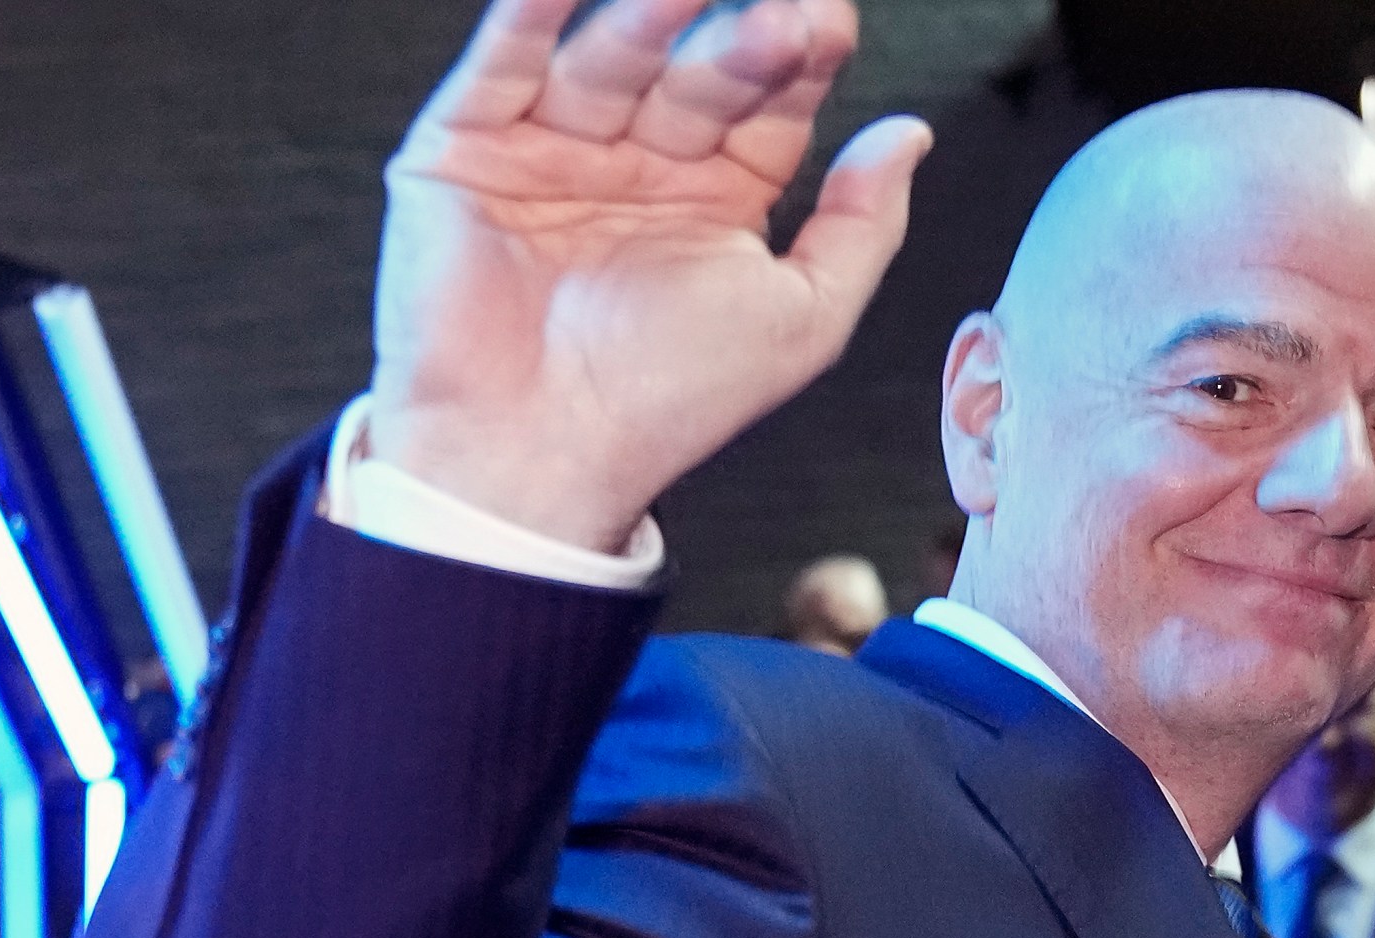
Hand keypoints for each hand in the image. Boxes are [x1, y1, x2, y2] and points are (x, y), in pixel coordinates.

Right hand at [366, 0, 931, 550]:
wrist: (536, 456)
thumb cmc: (666, 407)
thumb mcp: (803, 320)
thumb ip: (863, 226)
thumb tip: (908, 137)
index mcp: (713, 204)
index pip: (765, 106)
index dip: (799, 61)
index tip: (828, 26)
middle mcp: (636, 168)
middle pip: (696, 71)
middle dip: (739, 40)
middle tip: (779, 20)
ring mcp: (552, 151)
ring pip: (611, 56)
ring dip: (653, 12)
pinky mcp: (466, 148)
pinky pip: (503, 60)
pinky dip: (528, 11)